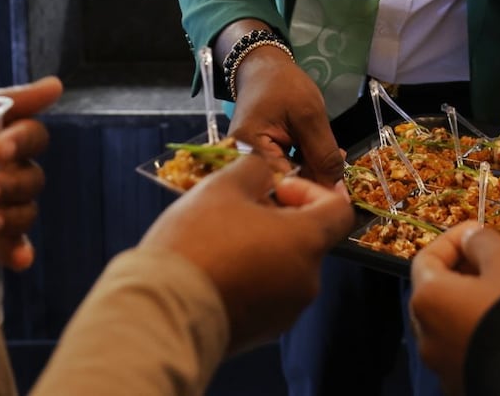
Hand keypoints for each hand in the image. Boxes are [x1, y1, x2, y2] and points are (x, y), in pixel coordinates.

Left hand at [0, 76, 63, 269]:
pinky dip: (21, 252)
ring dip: (12, 215)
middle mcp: (3, 174)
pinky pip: (13, 248)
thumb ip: (5, 99)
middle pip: (33, 178)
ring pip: (27, 212)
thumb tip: (57, 85)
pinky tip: (20, 258)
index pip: (33, 137)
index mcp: (1, 140)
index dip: (22, 140)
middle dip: (9, 185)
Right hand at [142, 153, 355, 351]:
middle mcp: (307, 280)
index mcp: (306, 242)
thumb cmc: (197, 243)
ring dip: (264, 247)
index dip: (311, 190)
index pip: (339, 210)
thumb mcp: (223, 186)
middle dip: (279, 218)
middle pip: (308, 238)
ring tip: (221, 239)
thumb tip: (266, 171)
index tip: (276, 188)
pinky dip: (252, 277)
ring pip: (286, 266)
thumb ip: (255, 168)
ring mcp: (286, 311)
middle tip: (239, 209)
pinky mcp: (264, 332)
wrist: (161, 312)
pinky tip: (216, 268)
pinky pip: (268, 293)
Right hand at [230, 46, 344, 184]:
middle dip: (315, 180)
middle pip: (283, 186)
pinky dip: (304, 167)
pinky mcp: (261, 162)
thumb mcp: (309, 115)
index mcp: (246, 150)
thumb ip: (323, 154)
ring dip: (312, 173)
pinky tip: (320, 156)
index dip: (312, 189)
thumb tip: (336, 192)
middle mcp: (241, 163)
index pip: (282, 184)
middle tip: (340, 167)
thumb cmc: (283, 84)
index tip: (339, 189)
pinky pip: (285, 172)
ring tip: (332, 157)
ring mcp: (250, 164)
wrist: (264, 69)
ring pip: (287, 181)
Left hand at [409, 221, 499, 394]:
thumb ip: (482, 242)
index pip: (427, 258)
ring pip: (452, 324)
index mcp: (428, 301)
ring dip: (473, 303)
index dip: (454, 239)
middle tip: (496, 262)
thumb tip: (470, 240)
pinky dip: (481, 332)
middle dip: (464, 272)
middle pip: (437, 293)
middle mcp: (427, 337)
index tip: (481, 232)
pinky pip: (468, 350)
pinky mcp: (465, 385)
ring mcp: (444, 368)